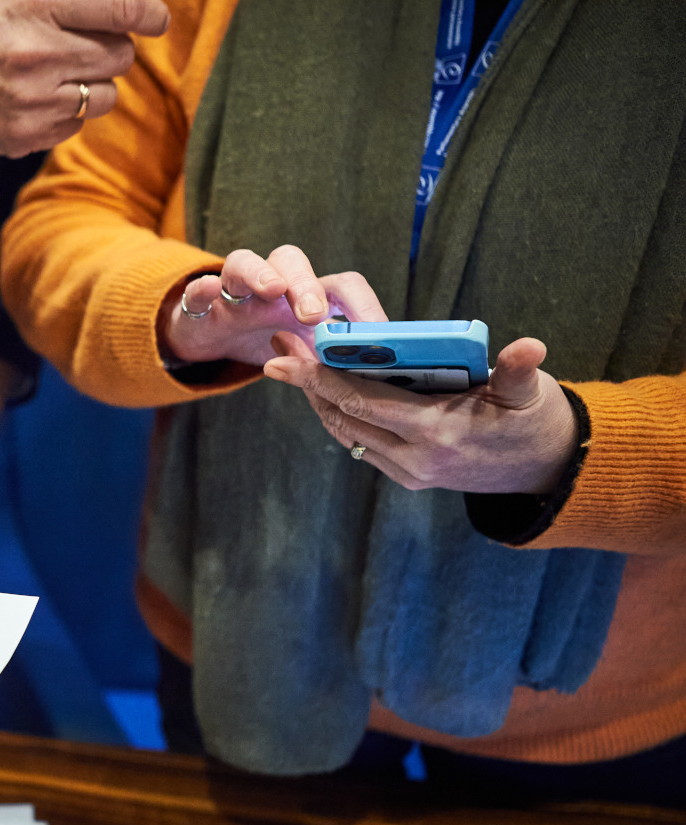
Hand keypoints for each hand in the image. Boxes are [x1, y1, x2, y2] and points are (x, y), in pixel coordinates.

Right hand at [0, 0, 169, 156]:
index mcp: (36, 4)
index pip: (122, 7)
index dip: (151, 13)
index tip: (155, 18)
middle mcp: (37, 51)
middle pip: (121, 54)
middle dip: (110, 48)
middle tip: (77, 46)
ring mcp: (34, 98)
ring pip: (108, 94)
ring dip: (93, 83)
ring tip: (57, 74)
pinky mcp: (29, 134)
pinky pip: (79, 123)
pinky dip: (68, 111)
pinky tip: (38, 97)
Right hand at [160, 245, 388, 367]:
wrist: (211, 345)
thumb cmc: (265, 343)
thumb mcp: (302, 356)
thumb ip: (328, 362)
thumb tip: (367, 374)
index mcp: (307, 295)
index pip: (339, 285)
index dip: (361, 305)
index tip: (375, 334)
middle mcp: (273, 283)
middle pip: (292, 261)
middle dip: (307, 285)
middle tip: (314, 315)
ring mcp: (234, 290)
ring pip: (245, 262)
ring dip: (260, 272)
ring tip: (272, 289)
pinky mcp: (199, 306)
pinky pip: (196, 291)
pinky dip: (201, 288)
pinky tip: (208, 290)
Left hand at [263, 334, 579, 494]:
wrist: (545, 468)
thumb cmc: (534, 419)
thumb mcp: (530, 391)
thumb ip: (518, 370)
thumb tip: (529, 347)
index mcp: (437, 432)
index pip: (364, 401)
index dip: (323, 378)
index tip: (290, 357)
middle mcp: (415, 459)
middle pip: (344, 418)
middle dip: (307, 385)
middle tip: (278, 352)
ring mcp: (409, 472)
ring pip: (347, 434)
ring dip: (317, 402)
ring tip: (291, 366)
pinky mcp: (408, 477)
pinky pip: (361, 445)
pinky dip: (339, 418)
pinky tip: (323, 392)